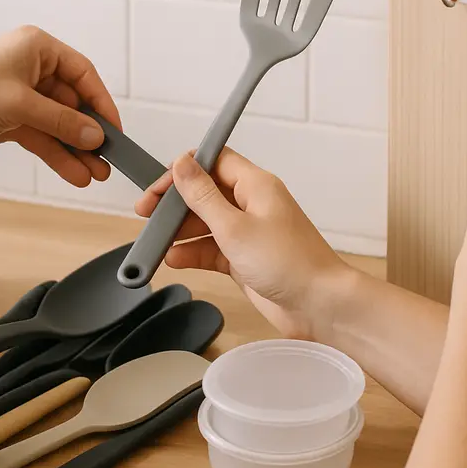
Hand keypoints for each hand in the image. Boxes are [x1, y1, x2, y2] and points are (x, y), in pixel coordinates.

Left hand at [0, 25, 121, 187]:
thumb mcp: (19, 106)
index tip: (115, 130)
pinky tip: (75, 173)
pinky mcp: (12, 120)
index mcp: (36, 48)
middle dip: (90, 133)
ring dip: (77, 149)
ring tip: (95, 174)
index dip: (101, 103)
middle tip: (107, 160)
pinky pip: (44, 138)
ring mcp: (23, 96)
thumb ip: (61, 121)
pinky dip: (58, 155)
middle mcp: (32, 69)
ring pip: (60, 125)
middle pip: (74, 103)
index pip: (83, 74)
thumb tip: (95, 135)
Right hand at [134, 148, 351, 338]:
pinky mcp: (246, 260)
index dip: (183, 170)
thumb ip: (203, 196)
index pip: (213, 162)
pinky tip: (174, 260)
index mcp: (256, 185)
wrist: (319, 305)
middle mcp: (253, 205)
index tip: (158, 187)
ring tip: (156, 243)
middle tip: (146, 216)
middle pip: (205, 193)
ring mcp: (250, 233)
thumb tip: (182, 163)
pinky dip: (193, 253)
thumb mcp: (234, 226)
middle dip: (175, 204)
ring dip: (181, 232)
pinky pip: (212, 250)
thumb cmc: (288, 263)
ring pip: (206, 224)